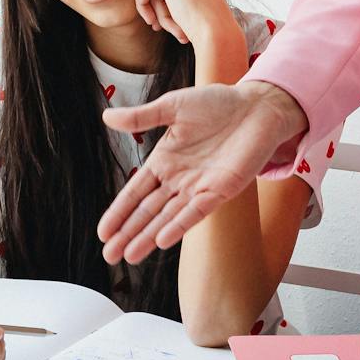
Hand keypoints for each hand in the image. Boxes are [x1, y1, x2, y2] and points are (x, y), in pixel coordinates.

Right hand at [98, 81, 308, 263]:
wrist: (256, 106)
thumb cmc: (218, 103)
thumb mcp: (172, 106)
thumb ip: (141, 117)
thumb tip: (106, 116)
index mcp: (164, 161)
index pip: (135, 192)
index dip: (119, 212)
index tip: (102, 232)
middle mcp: (179, 179)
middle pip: (148, 212)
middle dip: (128, 233)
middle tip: (109, 256)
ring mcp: (199, 187)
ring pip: (167, 218)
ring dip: (148, 237)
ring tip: (129, 256)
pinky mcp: (221, 190)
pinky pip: (196, 212)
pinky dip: (179, 226)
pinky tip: (161, 241)